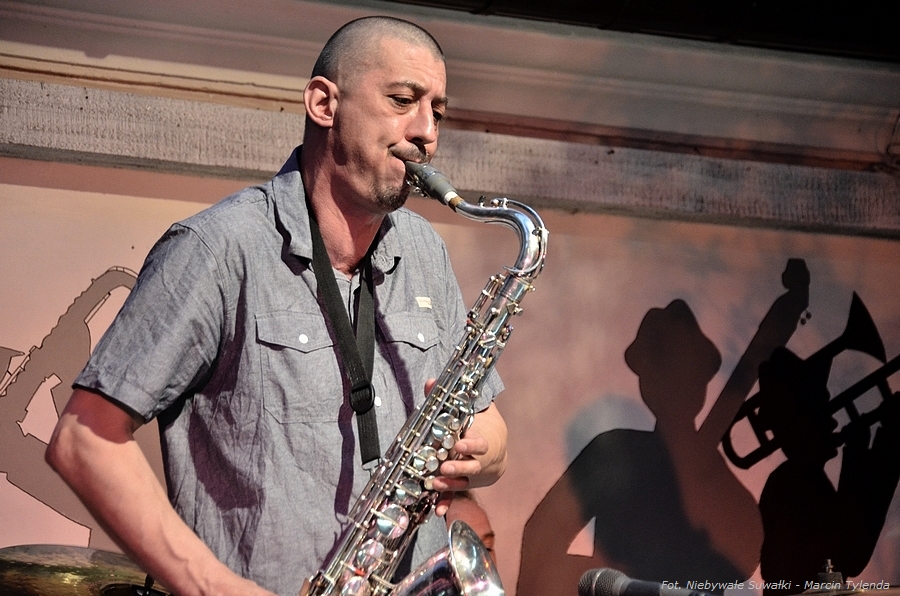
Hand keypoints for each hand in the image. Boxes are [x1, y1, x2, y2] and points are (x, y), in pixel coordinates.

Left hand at [421, 380, 507, 515]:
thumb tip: (431, 382)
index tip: (460, 444)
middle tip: (445, 467)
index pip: (479, 444)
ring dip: (450, 485)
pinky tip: (437, 511)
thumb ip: (449, 399)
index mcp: (480, 441)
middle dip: (458, 467)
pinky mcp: (463, 485)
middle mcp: (477, 461)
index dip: (470, 445)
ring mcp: (471, 475)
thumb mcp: (468, 411)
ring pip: (463, 482)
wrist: (496, 451)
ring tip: (436, 484)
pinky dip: (447, 503)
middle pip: (471, 466)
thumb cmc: (477, 428)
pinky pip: (455, 496)